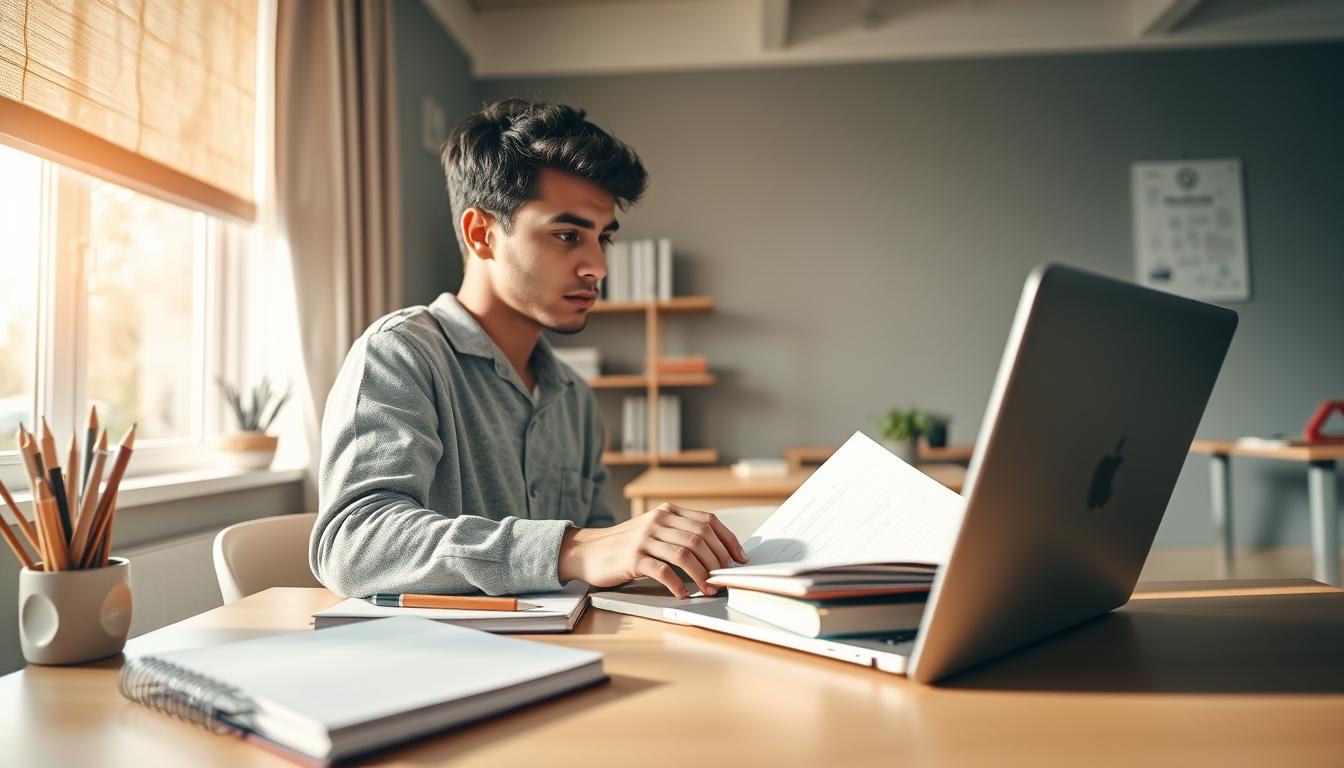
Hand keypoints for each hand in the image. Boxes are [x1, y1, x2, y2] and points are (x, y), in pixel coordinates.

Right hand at [557, 503, 749, 597]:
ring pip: (685, 554)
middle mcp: (658, 520)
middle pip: (700, 538)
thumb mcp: (654, 531)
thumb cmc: (625, 545)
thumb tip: (717, 554)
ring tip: (710, 588)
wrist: (588, 551)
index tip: (739, 559)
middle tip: (725, 577)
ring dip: (703, 574)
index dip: (728, 541)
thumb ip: (680, 535)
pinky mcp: (633, 557)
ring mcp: (645, 538)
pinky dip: (678, 584)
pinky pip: (663, 571)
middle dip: (718, 560)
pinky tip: (685, 593)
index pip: (708, 521)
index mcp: (667, 512)